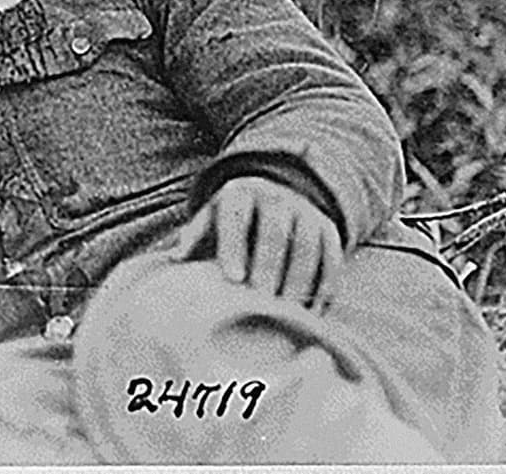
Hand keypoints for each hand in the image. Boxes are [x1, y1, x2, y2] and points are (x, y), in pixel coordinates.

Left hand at [172, 176, 341, 308]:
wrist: (275, 193)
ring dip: (299, 279)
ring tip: (287, 312)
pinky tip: (312, 312)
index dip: (234, 246)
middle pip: (274, 231)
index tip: (232, 278)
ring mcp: (306, 212)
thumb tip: (174, 259)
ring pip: (307, 246)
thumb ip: (194, 236)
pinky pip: (331, 258)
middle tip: (261, 299)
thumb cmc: (233, 219)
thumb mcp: (211, 218)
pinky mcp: (328, 230)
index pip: (236, 217)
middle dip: (269, 265)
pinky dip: (324, 286)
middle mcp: (276, 198)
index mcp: (240, 194)